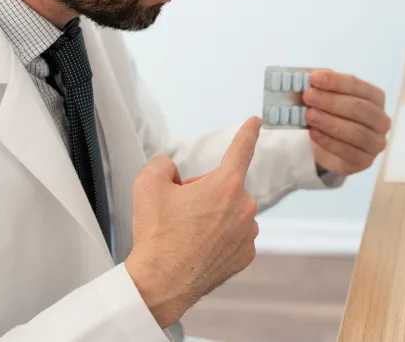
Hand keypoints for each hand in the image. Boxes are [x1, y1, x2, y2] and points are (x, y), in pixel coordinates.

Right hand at [126, 117, 261, 326]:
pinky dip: (218, 238)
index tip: (256, 122)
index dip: (248, 132)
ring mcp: (248, 233)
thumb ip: (164, 164)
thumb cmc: (156, 234)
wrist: (160, 283)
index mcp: (226, 184)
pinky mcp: (246, 255)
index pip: (241, 149)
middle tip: (179, 211)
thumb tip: (173, 171)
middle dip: (204, 192)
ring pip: (230, 212)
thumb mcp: (148, 184)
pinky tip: (198, 248)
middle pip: (224, 186)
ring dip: (212, 216)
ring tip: (186, 234)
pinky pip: (233, 236)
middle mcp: (244, 207)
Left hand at [302, 70, 390, 175]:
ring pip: (356, 132)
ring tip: (309, 116)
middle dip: (331, 101)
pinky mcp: (365, 161)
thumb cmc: (332, 115)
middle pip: (359, 108)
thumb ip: (324, 88)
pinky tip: (313, 133)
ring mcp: (376, 142)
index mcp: (376, 97)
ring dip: (330, 122)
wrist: (329, 145)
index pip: (358, 86)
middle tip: (308, 96)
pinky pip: (349, 152)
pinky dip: (329, 141)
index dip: (336, 81)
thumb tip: (312, 78)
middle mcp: (381, 120)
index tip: (314, 78)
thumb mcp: (329, 97)